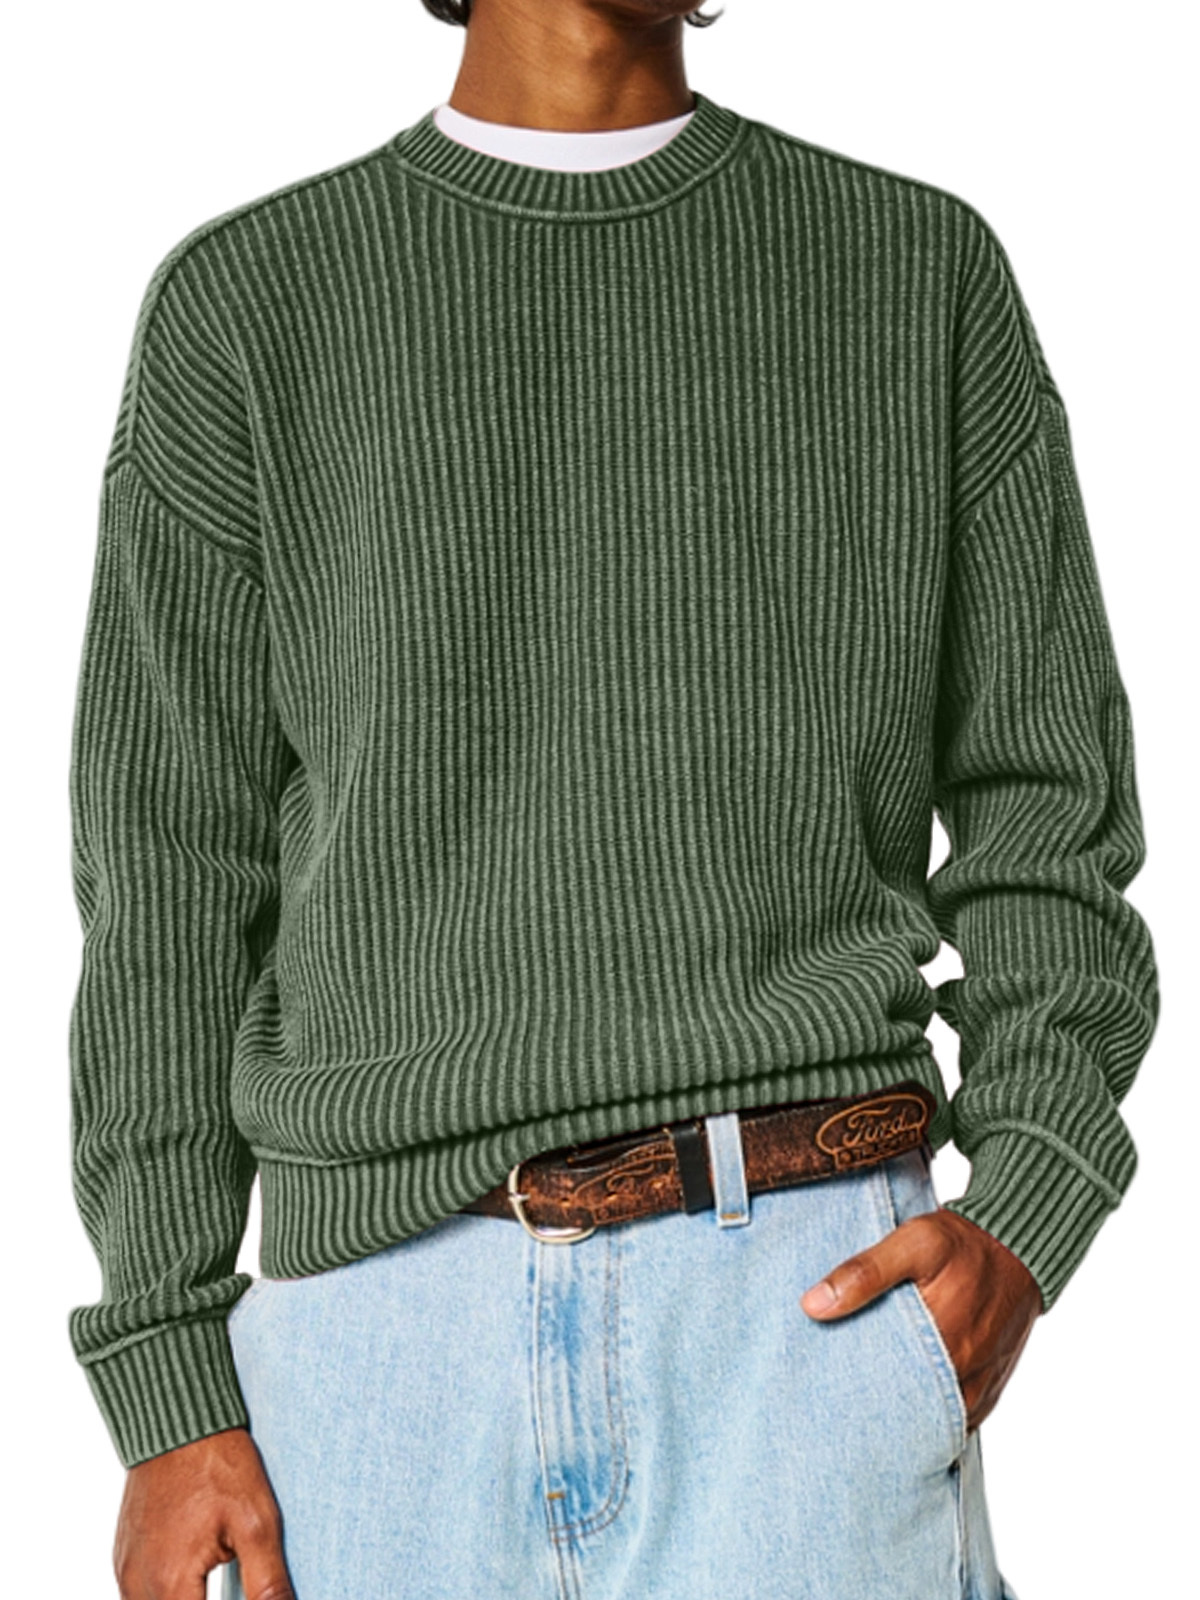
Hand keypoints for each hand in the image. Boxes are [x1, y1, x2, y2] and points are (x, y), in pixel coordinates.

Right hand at [113, 1426, 293, 1598]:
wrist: (178, 1420)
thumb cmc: (218, 1465)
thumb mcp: (256, 1523)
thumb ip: (267, 1583)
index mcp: (170, 1584)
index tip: (249, 1597)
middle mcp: (138, 1586)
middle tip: (231, 1586)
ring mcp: (126, 1573)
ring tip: (212, 1585)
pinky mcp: (124, 1558)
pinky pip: (137, 1599)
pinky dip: (165, 1599)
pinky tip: (192, 1589)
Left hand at [799, 1205, 1043, 1433]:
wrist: (1018, 1246)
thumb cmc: (963, 1243)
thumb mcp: (913, 1242)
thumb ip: (864, 1272)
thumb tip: (813, 1305)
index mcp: (944, 1341)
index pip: (888, 1390)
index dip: (856, 1398)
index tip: (827, 1397)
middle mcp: (966, 1372)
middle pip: (910, 1410)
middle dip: (878, 1413)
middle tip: (842, 1408)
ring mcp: (981, 1384)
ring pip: (935, 1419)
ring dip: (907, 1415)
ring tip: (870, 1410)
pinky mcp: (991, 1386)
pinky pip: (959, 1417)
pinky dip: (934, 1414)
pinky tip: (908, 1402)